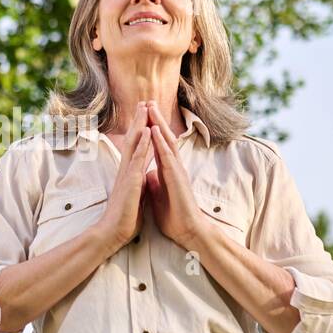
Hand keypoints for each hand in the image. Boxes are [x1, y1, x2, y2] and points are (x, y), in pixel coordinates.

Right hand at [95, 102, 152, 250]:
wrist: (113, 232)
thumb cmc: (124, 217)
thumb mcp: (136, 195)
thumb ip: (139, 183)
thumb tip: (145, 176)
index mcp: (129, 173)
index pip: (136, 147)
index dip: (141, 130)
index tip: (146, 115)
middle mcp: (126, 169)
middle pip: (133, 139)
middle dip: (139, 120)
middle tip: (145, 102)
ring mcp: (127, 174)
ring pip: (134, 144)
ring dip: (141, 124)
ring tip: (146, 107)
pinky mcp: (130, 181)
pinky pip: (137, 159)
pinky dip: (143, 144)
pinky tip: (147, 131)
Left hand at [143, 103, 206, 250]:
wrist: (188, 231)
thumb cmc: (175, 216)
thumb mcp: (158, 196)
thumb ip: (154, 183)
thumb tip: (147, 175)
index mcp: (167, 171)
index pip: (159, 145)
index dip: (152, 129)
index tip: (144, 114)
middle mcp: (173, 167)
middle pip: (164, 138)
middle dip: (156, 119)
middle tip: (147, 101)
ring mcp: (176, 171)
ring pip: (168, 141)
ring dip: (159, 123)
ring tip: (151, 106)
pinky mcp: (177, 178)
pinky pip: (168, 156)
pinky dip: (161, 142)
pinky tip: (155, 130)